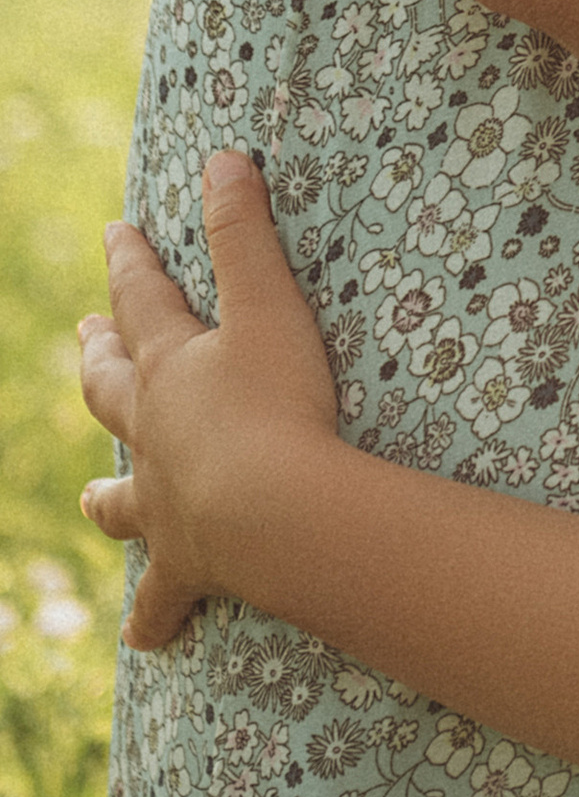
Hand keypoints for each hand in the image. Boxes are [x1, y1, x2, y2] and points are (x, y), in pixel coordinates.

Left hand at [78, 152, 346, 648]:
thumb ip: (246, 232)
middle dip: (99, 361)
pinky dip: (152, 617)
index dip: (130, 264)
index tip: (116, 234)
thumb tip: (222, 156)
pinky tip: (143, 640)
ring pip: (119, 499)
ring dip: (104, 496)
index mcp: (169, 367)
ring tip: (86, 498)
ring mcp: (162, 503)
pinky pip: (162, 599)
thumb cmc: (278, 406)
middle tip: (84, 340)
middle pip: (111, 392)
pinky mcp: (186, 564)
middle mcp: (152, 435)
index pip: (141, 301)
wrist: (275, 514)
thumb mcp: (270, 305)